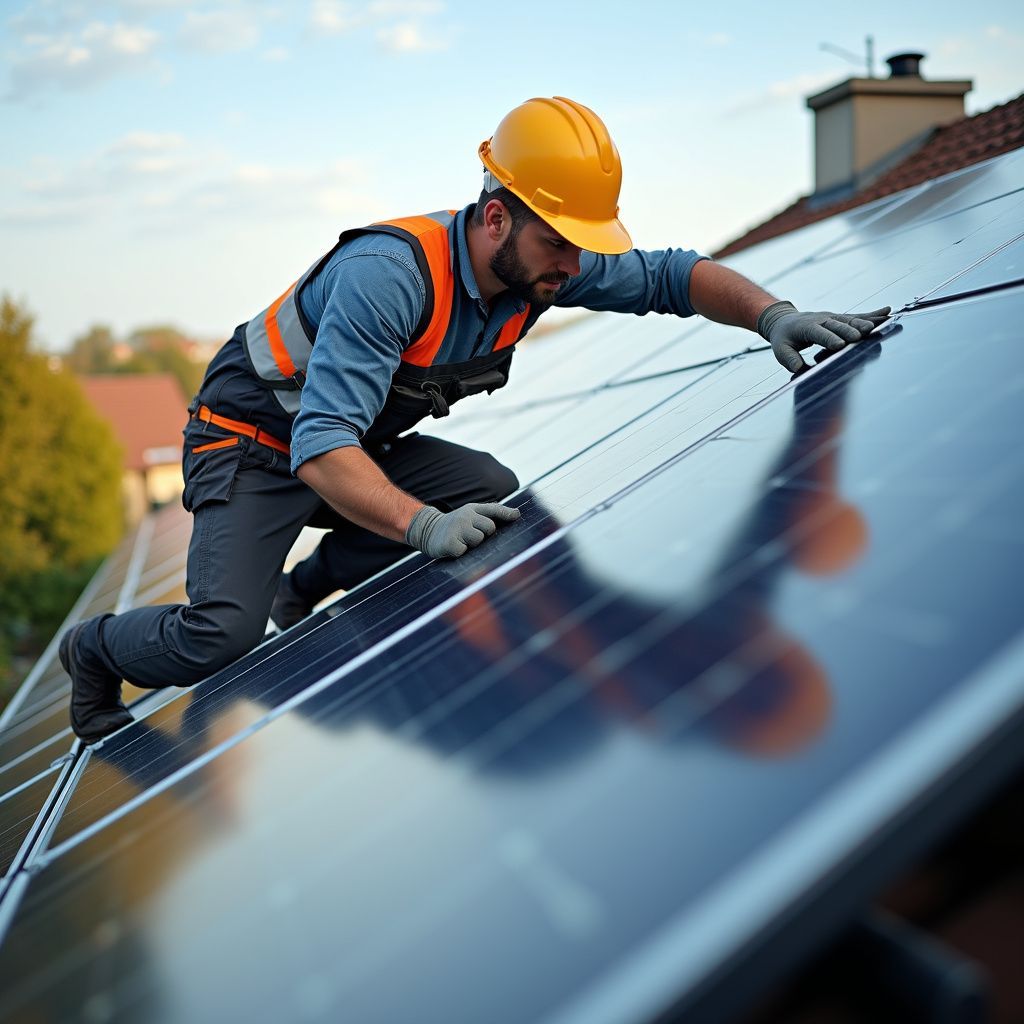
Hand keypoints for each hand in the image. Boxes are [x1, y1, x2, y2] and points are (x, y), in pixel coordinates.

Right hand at [405, 502, 519, 557]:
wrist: (428, 530)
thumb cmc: (456, 525)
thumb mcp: (471, 514)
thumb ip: (492, 514)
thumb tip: (517, 514)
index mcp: (473, 509)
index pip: (493, 509)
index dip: (506, 513)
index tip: (517, 516)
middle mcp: (465, 516)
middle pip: (489, 528)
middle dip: (485, 534)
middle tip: (472, 535)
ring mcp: (456, 528)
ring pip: (478, 539)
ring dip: (473, 544)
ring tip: (462, 541)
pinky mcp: (449, 542)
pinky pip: (465, 550)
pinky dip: (461, 552)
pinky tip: (455, 548)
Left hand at [758, 301, 890, 372]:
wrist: (785, 321)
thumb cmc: (784, 338)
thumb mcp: (781, 350)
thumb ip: (790, 359)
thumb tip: (799, 370)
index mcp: (806, 328)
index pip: (818, 333)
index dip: (829, 338)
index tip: (840, 345)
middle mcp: (822, 319)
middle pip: (838, 325)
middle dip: (850, 330)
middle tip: (862, 335)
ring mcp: (833, 317)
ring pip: (850, 319)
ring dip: (865, 322)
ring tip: (879, 325)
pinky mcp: (841, 318)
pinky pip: (858, 316)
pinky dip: (873, 314)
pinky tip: (887, 312)